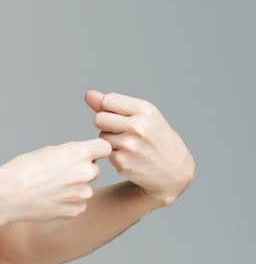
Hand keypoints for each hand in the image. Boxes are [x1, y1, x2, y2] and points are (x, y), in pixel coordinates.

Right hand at [0, 137, 112, 223]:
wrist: (5, 196)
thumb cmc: (21, 171)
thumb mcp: (46, 152)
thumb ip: (70, 153)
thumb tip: (83, 157)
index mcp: (79, 153)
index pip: (104, 148)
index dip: (95, 151)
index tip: (86, 155)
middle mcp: (86, 173)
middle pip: (93, 169)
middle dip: (80, 171)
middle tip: (57, 175)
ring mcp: (82, 194)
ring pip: (85, 188)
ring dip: (73, 188)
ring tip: (49, 189)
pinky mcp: (76, 210)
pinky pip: (78, 204)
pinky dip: (67, 203)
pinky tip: (49, 200)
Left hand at [84, 90, 195, 205]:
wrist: (174, 169)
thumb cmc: (155, 137)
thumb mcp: (143, 115)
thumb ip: (113, 104)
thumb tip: (88, 94)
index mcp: (145, 110)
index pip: (107, 100)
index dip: (109, 108)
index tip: (121, 115)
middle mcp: (138, 126)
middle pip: (99, 119)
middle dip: (106, 124)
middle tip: (124, 131)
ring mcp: (130, 145)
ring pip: (101, 136)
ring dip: (110, 140)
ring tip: (129, 143)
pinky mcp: (122, 162)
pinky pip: (104, 152)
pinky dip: (113, 154)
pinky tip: (129, 156)